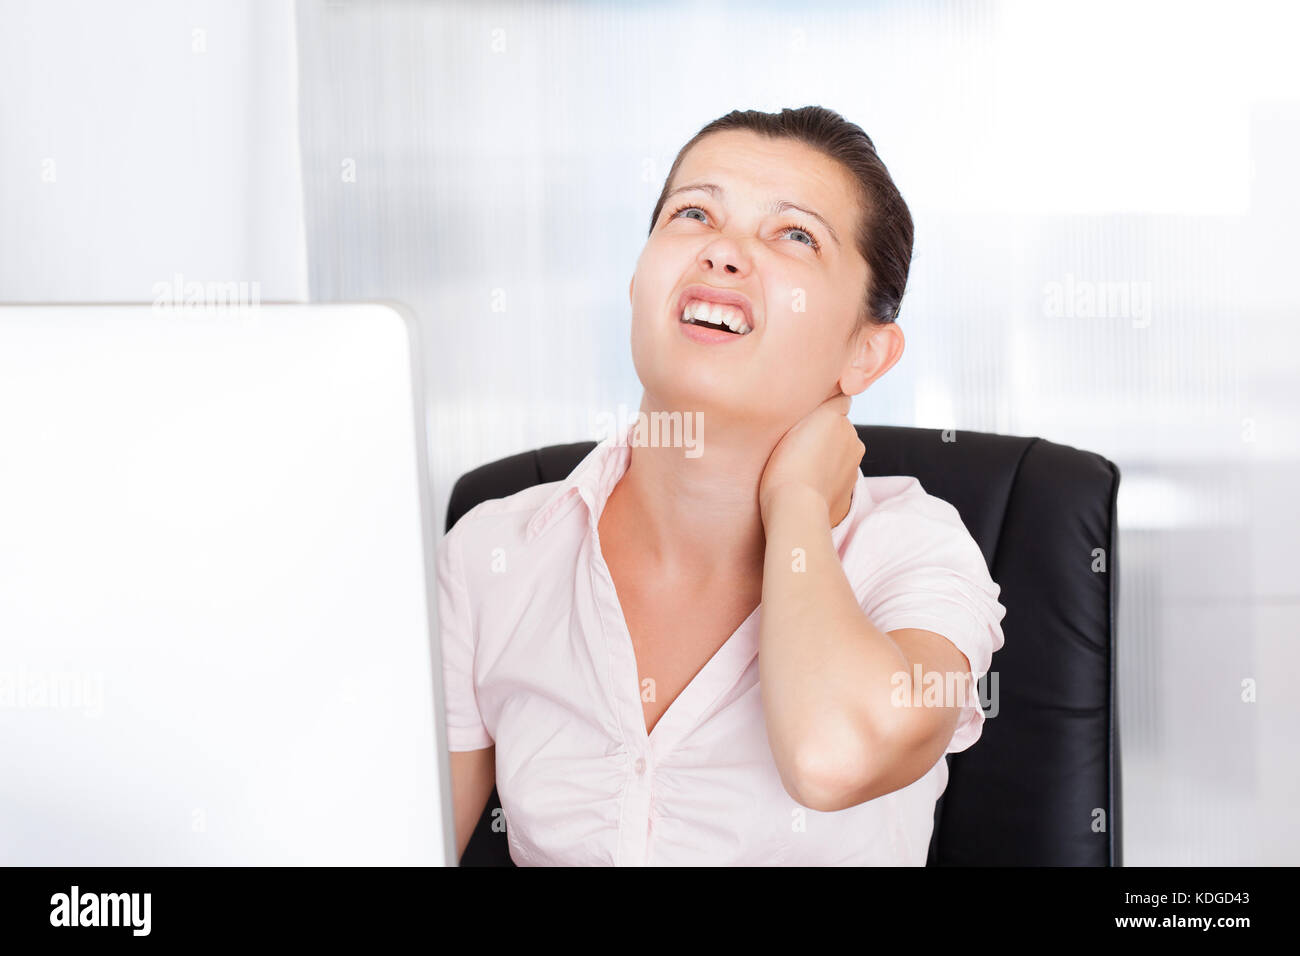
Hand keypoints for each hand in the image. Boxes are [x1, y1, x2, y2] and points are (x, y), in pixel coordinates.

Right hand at [759, 390, 864, 527]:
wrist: (796, 507)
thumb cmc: (786, 464)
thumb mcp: (795, 422)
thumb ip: (817, 406)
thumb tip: (834, 398)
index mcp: (839, 419)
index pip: (838, 403)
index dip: (823, 410)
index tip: (806, 420)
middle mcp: (853, 439)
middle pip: (839, 430)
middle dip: (825, 435)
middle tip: (798, 447)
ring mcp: (854, 467)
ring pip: (840, 454)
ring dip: (827, 458)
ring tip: (802, 469)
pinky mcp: (850, 491)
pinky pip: (838, 478)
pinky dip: (828, 479)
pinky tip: (809, 486)